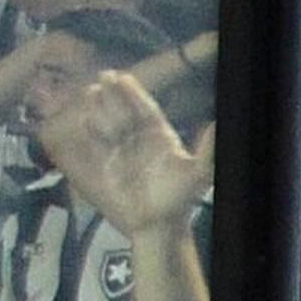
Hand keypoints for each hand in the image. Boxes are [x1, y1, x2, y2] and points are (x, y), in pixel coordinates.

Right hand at [46, 71, 211, 233]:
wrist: (157, 225)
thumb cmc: (178, 198)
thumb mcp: (197, 174)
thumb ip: (206, 149)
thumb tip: (217, 124)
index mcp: (160, 136)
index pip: (146, 110)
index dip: (134, 94)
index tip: (123, 78)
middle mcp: (139, 139)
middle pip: (124, 111)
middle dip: (114, 95)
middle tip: (104, 75)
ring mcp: (121, 150)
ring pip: (108, 123)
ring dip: (100, 108)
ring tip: (92, 90)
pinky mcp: (108, 164)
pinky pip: (96, 143)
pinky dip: (88, 130)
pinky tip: (83, 118)